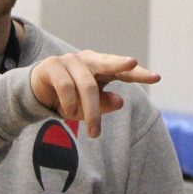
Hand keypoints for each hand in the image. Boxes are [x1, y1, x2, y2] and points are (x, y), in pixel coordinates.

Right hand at [30, 51, 159, 137]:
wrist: (35, 94)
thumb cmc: (68, 98)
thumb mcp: (88, 106)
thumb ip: (103, 104)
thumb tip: (120, 101)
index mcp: (101, 68)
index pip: (123, 71)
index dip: (139, 74)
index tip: (157, 77)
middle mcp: (88, 60)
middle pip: (108, 63)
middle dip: (121, 64)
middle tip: (133, 63)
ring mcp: (70, 60)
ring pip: (87, 85)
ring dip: (91, 112)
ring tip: (94, 133)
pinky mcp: (52, 65)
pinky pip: (66, 87)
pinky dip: (70, 105)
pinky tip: (69, 115)